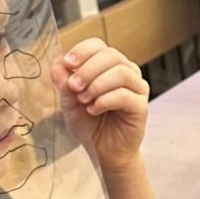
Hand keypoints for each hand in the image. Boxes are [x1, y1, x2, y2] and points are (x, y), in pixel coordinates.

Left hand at [53, 41, 149, 172]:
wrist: (103, 152)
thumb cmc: (90, 124)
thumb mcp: (69, 102)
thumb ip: (64, 84)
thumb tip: (58, 65)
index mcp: (109, 66)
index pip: (99, 46)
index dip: (83, 51)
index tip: (68, 63)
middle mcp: (127, 72)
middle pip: (111, 55)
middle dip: (88, 69)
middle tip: (73, 87)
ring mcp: (137, 88)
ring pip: (120, 73)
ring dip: (97, 85)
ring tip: (83, 100)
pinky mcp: (141, 106)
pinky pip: (125, 95)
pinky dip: (105, 100)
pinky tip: (93, 110)